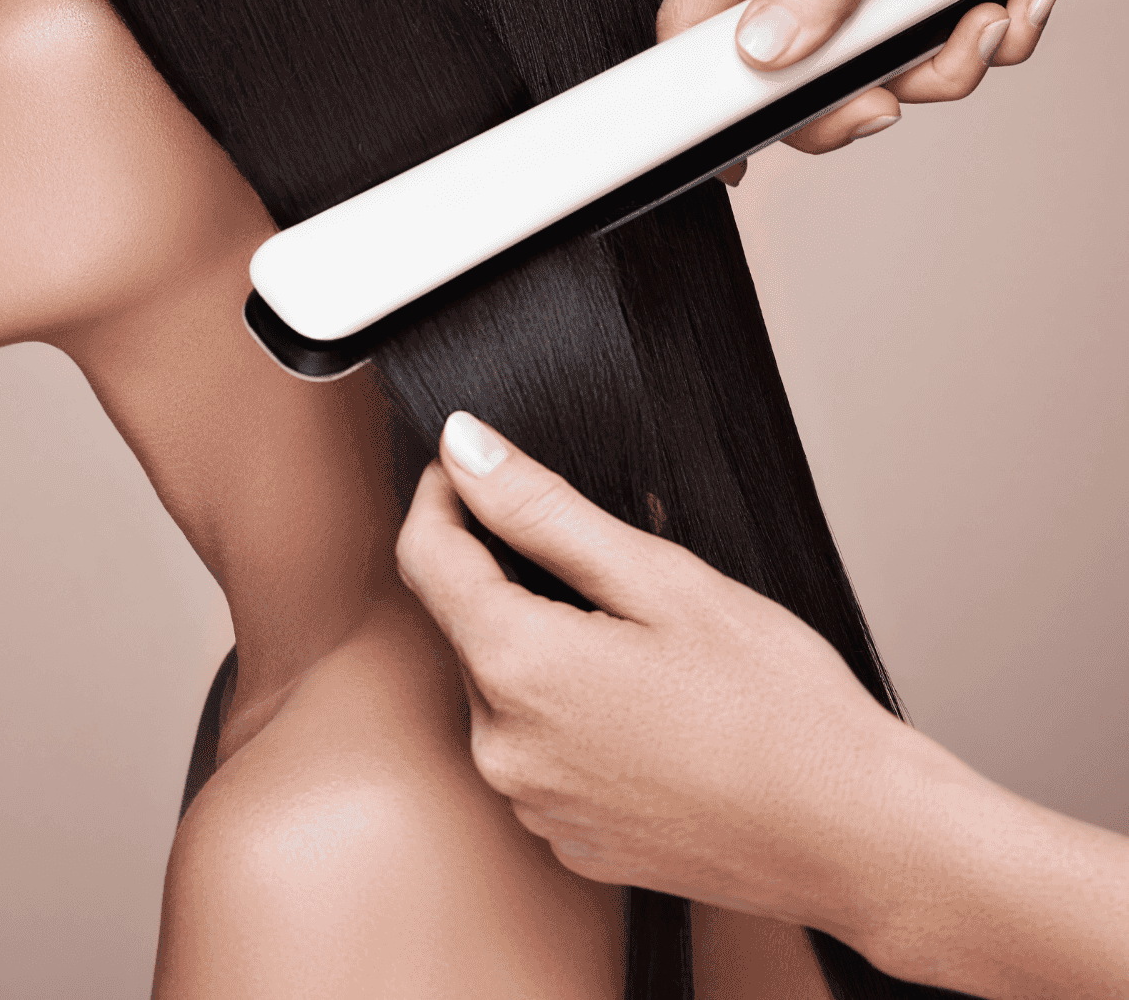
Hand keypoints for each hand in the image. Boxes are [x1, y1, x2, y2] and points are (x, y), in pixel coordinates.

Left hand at [395, 412, 923, 948]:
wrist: (860, 838)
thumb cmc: (782, 709)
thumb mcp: (660, 577)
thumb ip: (542, 510)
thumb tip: (466, 449)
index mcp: (517, 670)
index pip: (425, 555)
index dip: (444, 494)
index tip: (474, 466)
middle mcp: (503, 748)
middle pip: (462, 621)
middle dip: (506, 571)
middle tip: (601, 555)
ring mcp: (532, 803)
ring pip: (499, 685)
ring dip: (539, 642)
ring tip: (639, 638)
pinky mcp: (565, 838)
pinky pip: (534, 747)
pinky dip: (564, 710)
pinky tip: (641, 703)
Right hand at [659, 0, 1128, 169]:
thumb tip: (759, 50)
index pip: (697, 15)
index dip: (704, 94)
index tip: (738, 155)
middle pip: (784, 61)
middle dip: (858, 90)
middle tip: (897, 98)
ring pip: (861, 61)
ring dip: (937, 64)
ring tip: (991, 19)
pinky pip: (916, 40)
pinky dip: (972, 37)